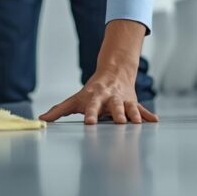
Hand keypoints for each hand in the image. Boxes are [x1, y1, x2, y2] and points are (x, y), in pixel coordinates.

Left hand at [38, 68, 157, 123]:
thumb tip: (41, 119)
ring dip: (133, 115)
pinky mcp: (133, 103)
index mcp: (95, 97)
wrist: (114, 72)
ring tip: (137, 123)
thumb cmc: (92, 91)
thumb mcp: (75, 99)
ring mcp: (123, 100)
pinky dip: (148, 115)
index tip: (90, 123)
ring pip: (129, 107)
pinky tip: (154, 121)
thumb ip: (58, 110)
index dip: (91, 114)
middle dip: (117, 114)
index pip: (92, 107)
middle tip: (119, 123)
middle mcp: (110, 98)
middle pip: (114, 106)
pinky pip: (141, 109)